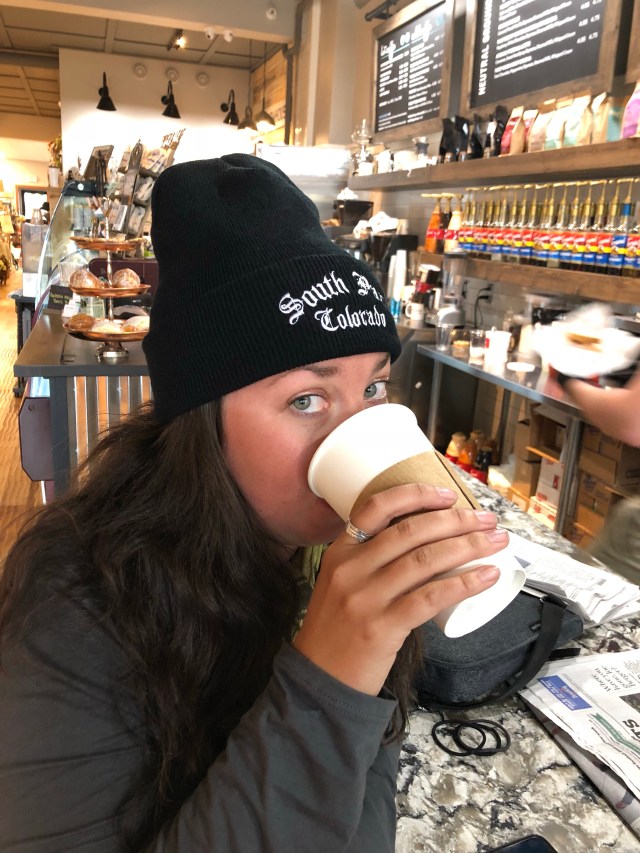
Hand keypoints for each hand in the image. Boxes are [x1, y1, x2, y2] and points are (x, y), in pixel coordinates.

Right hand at [293, 484, 506, 695]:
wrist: (321, 679)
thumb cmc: (338, 630)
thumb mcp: (342, 583)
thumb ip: (371, 562)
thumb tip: (427, 543)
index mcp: (340, 552)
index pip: (377, 508)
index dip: (416, 495)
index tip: (449, 495)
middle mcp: (351, 568)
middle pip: (411, 531)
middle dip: (456, 520)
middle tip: (487, 520)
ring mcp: (366, 597)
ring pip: (425, 560)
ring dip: (468, 546)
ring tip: (496, 543)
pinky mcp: (383, 627)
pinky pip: (431, 597)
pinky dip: (464, 583)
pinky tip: (487, 576)